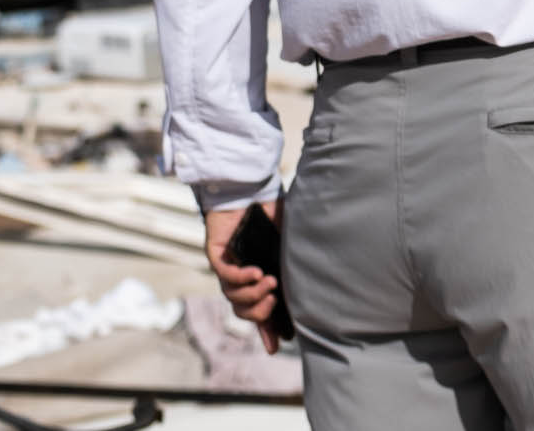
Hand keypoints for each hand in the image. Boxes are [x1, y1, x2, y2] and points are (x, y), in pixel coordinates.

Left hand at [204, 199, 282, 353]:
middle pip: (243, 310)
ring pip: (233, 297)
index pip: (261, 308)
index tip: (276, 345)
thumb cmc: (271, 210)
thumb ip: (294, 259)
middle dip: (259, 312)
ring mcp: (228, 266)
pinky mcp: (217, 255)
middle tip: (274, 299)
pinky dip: (241, 278)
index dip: (267, 329)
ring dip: (252, 294)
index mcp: (260, 274)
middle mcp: (242, 275)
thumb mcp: (288, 241)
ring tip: (268, 281)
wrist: (251, 187)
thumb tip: (316, 277)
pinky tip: (256, 272)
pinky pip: (225, 276)